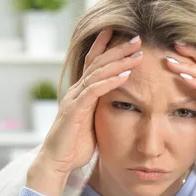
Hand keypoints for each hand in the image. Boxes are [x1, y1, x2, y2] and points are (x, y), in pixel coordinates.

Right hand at [34, 28, 142, 178]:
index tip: (123, 34)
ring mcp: (74, 99)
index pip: (93, 63)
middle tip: (138, 38)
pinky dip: (110, 82)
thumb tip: (118, 104)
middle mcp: (76, 91)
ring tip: (137, 54)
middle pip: (98, 62)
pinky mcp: (75, 110)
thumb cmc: (75, 145)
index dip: (106, 46)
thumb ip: (101, 109)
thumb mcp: (92, 122)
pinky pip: (94, 91)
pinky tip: (125, 76)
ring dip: (118, 62)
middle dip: (118, 49)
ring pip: (97, 73)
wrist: (57, 162)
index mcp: (81, 92)